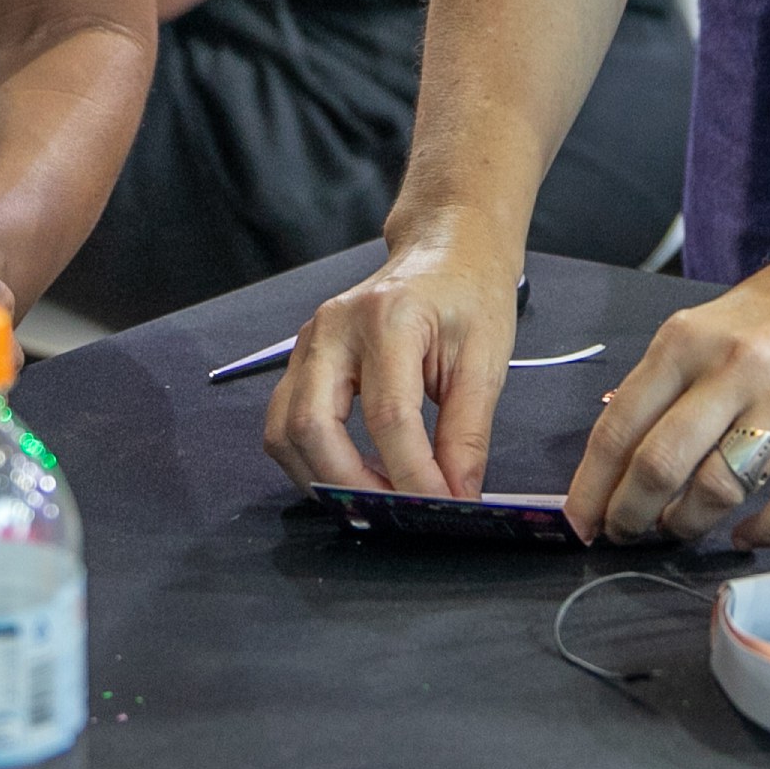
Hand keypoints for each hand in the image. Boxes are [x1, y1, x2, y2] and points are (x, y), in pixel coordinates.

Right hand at [261, 218, 523, 504]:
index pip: (389, 418)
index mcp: (388, 319)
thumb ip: (467, 435)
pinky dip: (310, 460)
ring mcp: (308, 343)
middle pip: (313, 425)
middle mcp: (334, 328)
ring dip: (321, 478)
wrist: (444, 252)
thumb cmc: (468, 297)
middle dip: (350, 485)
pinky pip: (283, 423)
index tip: (438, 510)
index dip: (411, 476)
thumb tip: (454, 498)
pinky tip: (351, 474)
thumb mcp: (485, 362)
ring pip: (283, 430)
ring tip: (372, 499)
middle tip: (394, 515)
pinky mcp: (301, 360)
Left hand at [566, 180, 769, 547]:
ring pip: (721, 486)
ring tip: (680, 526)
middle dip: (630, 514)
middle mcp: (733, 366)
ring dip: (689, 523)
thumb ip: (661, 383)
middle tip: (624, 532)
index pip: (620, 425)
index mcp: (686, 341)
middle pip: (661, 463)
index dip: (592, 484)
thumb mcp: (701, 326)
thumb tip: (615, 450)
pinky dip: (764, 531)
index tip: (581, 518)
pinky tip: (746, 533)